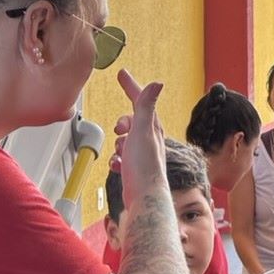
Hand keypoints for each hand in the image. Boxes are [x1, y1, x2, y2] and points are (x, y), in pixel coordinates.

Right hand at [112, 68, 166, 208]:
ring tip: (120, 152)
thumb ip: (146, 106)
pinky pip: (122, 159)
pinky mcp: (136, 171)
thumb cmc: (144, 167)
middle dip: (123, 122)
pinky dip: (116, 160)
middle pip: (134, 121)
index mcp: (153, 129)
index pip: (142, 101)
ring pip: (127, 141)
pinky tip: (116, 165)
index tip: (122, 74)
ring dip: (119, 144)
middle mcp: (151, 141)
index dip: (131, 86)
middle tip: (118, 129)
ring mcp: (143, 157)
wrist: (144, 199)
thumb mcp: (143, 131)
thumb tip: (157, 83)